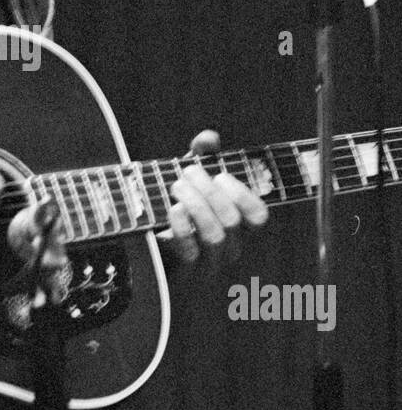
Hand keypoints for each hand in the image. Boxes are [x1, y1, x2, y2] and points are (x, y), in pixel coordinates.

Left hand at [157, 128, 268, 269]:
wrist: (151, 240)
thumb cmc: (180, 203)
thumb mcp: (193, 176)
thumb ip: (203, 154)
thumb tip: (210, 139)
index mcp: (239, 226)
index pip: (259, 216)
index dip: (242, 193)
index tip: (219, 176)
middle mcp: (230, 246)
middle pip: (232, 220)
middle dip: (209, 191)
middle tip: (188, 173)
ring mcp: (210, 262)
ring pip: (214, 235)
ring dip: (195, 205)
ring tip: (177, 187)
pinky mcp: (186, 270)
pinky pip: (190, 252)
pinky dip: (181, 226)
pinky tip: (174, 210)